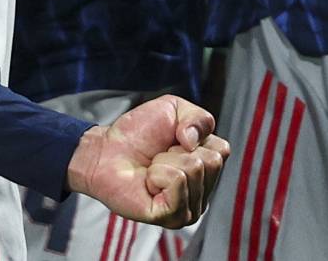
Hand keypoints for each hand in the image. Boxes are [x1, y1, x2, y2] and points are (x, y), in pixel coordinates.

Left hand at [66, 95, 228, 227]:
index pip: (222, 150)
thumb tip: (193, 142)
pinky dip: (159, 174)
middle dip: (178, 150)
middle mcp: (202, 193)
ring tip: (151, 169)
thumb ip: (199, 118)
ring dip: (165, 161)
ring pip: (194, 170)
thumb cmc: (138, 133)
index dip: (192, 134)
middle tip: (159, 156)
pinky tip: (148, 182)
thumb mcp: (174, 109)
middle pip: (211, 161)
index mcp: (207, 170)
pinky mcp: (171, 217)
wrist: (105, 150)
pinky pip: (177, 181)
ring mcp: (189, 209)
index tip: (172, 140)